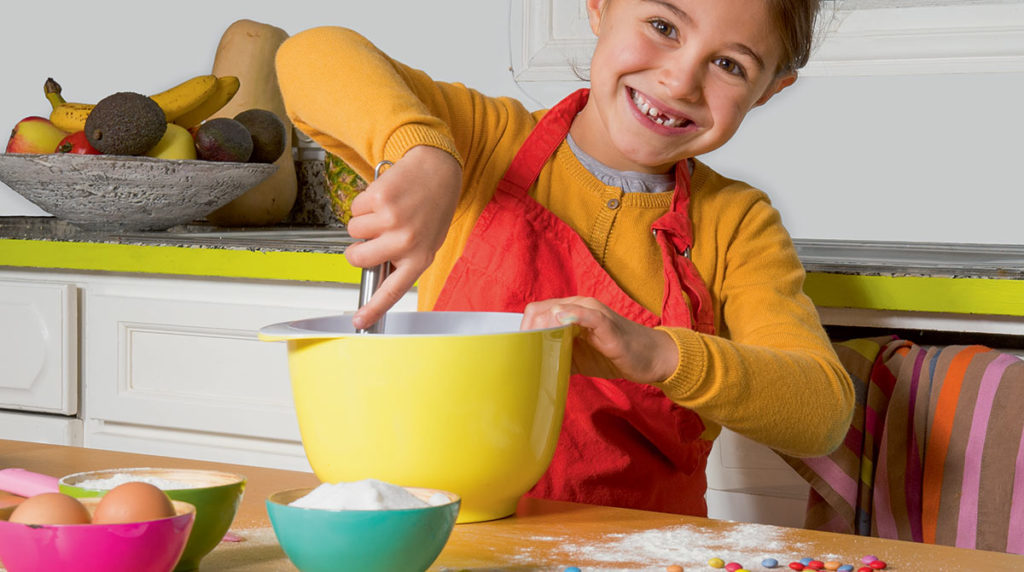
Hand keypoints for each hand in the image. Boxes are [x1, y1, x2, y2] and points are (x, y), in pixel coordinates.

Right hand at [344, 145, 461, 329]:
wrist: (438, 170)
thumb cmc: (432, 206)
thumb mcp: (427, 240)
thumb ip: (404, 258)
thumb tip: (376, 272)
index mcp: (420, 258)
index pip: (392, 291)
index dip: (373, 309)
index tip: (359, 323)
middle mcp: (406, 242)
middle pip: (358, 258)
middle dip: (356, 249)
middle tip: (370, 238)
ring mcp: (392, 220)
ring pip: (353, 231)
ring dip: (363, 221)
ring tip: (386, 211)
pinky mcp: (380, 199)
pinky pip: (354, 208)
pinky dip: (363, 202)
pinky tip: (384, 196)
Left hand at [521, 297, 678, 383]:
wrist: (650, 357)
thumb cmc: (613, 355)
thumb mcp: (576, 357)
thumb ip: (555, 354)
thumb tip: (529, 366)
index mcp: (569, 312)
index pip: (535, 312)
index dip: (522, 330)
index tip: (515, 350)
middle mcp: (579, 306)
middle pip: (540, 310)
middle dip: (525, 331)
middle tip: (521, 355)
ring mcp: (593, 312)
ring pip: (558, 310)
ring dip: (541, 327)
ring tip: (532, 348)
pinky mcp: (606, 323)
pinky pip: (586, 315)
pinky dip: (571, 317)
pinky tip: (560, 323)